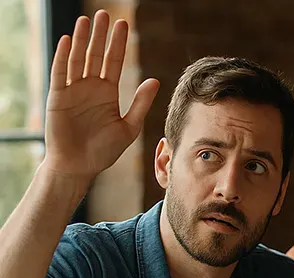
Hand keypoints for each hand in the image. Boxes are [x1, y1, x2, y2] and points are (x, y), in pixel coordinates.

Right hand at [43, 11, 158, 184]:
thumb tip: (155, 80)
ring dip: (83, 40)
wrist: (79, 166)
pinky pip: (61, 73)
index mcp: (107, 92)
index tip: (123, 25)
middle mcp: (90, 87)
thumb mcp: (129, 127)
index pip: (113, 62)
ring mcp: (73, 90)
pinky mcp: (58, 97)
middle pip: (96, 55)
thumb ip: (140, 104)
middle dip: (101, 36)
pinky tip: (69, 40)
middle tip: (106, 15)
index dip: (118, 44)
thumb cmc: (103, 150)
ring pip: (78, 60)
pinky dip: (64, 57)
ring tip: (88, 21)